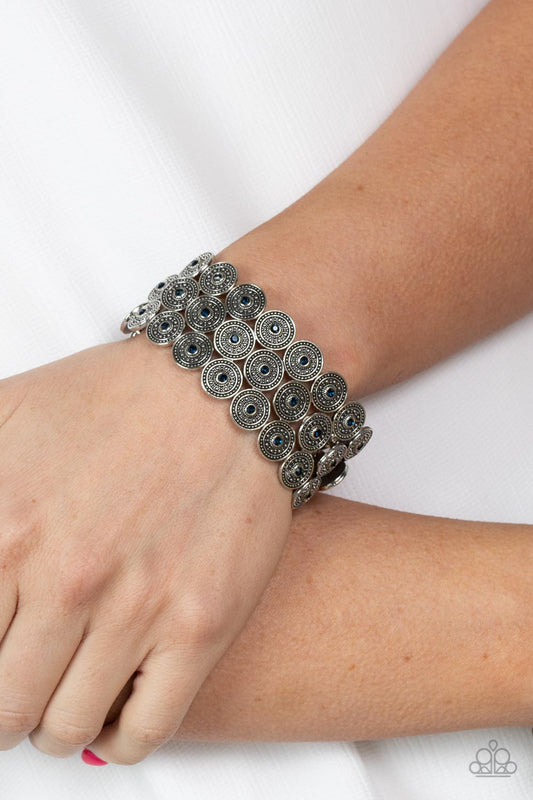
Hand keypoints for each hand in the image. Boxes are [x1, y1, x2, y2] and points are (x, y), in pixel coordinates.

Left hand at [0, 336, 291, 763]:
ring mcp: (138, 606)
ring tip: (64, 685)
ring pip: (63, 730)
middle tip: (19, 676)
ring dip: (53, 721)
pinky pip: (144, 732)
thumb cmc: (115, 402)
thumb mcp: (2, 414)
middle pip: (0, 707)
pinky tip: (113, 705)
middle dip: (4, 700)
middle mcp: (66, 577)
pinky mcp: (202, 624)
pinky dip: (117, 738)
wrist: (226, 388)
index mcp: (6, 527)